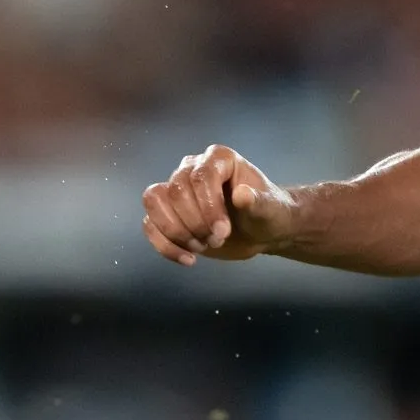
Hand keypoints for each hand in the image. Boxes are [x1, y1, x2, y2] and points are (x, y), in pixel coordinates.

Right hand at [141, 144, 290, 265]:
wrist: (260, 231)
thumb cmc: (268, 214)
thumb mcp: (270, 210)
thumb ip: (258, 202)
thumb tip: (242, 195)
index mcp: (219, 159)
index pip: (200, 176)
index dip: (208, 206)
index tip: (223, 232)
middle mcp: (193, 167)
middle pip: (175, 191)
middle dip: (194, 223)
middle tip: (217, 240)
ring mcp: (177, 189)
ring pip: (154, 201)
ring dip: (174, 231)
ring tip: (200, 247)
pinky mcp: (168, 212)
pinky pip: (149, 224)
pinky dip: (165, 246)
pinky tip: (189, 260)